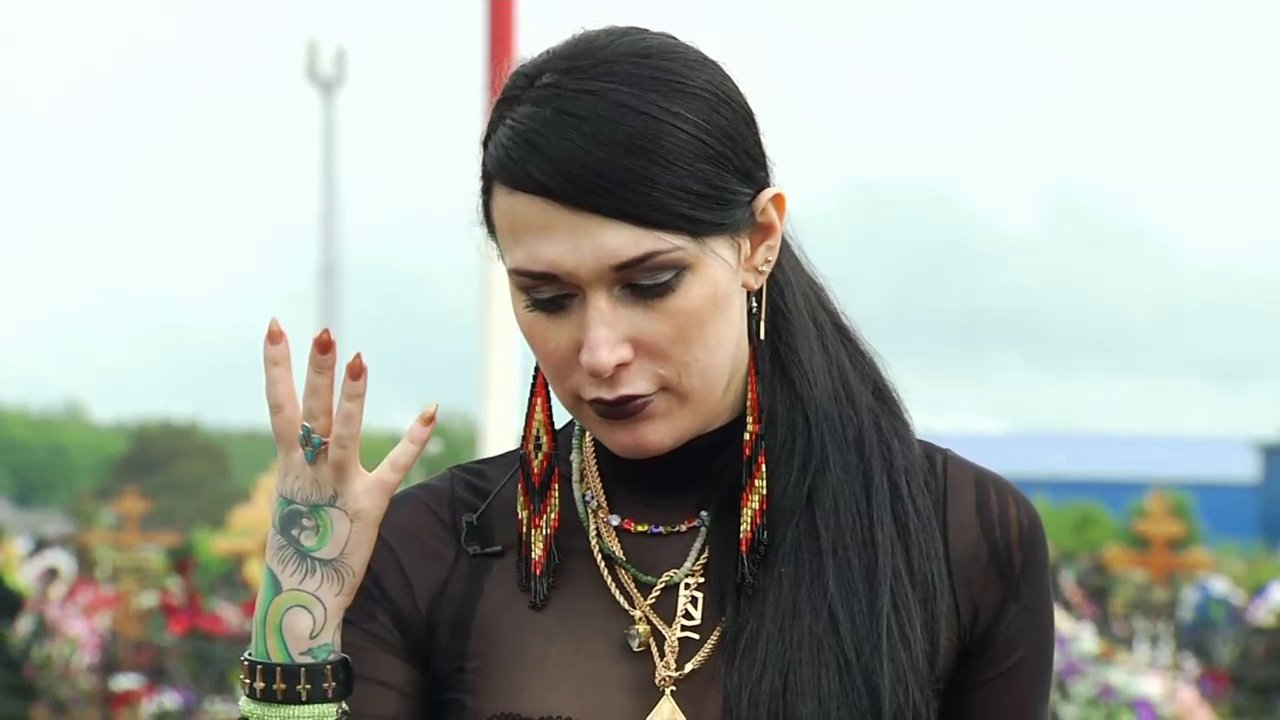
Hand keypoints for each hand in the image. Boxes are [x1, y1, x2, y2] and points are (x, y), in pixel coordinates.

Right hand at [251, 318, 437, 663]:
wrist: (303, 598)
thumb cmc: (299, 543)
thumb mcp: (292, 496)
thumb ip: (302, 461)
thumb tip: (303, 432)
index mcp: (287, 465)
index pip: (278, 405)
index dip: (276, 365)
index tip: (275, 325)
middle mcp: (309, 471)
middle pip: (308, 412)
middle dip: (313, 372)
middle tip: (322, 332)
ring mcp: (338, 487)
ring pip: (344, 434)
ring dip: (351, 398)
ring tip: (359, 359)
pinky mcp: (370, 505)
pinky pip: (395, 467)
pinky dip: (414, 439)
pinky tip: (430, 409)